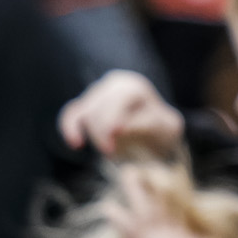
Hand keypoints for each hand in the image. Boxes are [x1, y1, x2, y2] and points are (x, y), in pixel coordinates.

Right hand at [61, 72, 184, 159]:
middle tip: (111, 152)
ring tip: (109, 151)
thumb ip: (149, 123)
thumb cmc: (164, 129)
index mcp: (135, 87)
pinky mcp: (86, 105)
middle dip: (101, 131)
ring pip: (84, 111)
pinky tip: (76, 144)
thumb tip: (120, 126)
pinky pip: (71, 113)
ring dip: (92, 133)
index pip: (116, 101)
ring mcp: (98, 93)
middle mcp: (114, 85)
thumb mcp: (168, 127)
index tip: (114, 142)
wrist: (159, 129)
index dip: (110, 123)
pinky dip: (70, 127)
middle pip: (97, 106)